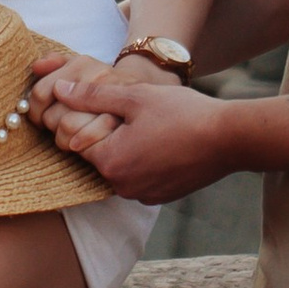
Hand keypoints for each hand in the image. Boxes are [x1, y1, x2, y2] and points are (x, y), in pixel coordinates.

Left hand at [27, 61, 234, 203]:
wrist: (230, 139)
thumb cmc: (182, 113)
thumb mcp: (133, 96)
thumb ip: (91, 95)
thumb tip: (59, 90)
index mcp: (110, 162)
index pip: (77, 140)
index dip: (89, 118)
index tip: (113, 106)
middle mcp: (121, 186)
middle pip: (99, 155)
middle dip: (108, 134)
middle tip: (136, 114)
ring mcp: (143, 194)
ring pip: (121, 166)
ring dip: (127, 147)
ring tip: (153, 126)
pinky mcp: (161, 196)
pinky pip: (141, 177)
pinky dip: (146, 160)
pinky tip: (164, 142)